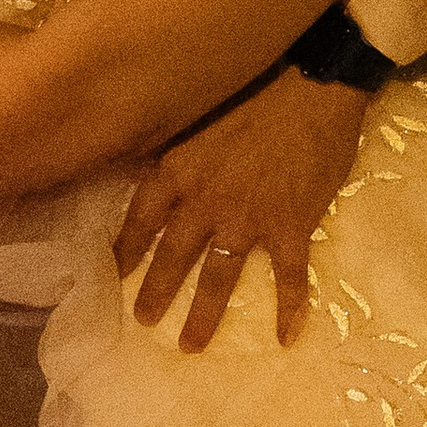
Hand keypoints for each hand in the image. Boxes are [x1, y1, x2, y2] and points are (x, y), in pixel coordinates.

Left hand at [113, 68, 368, 349]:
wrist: (313, 81)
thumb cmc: (255, 87)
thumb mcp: (196, 111)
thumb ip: (173, 146)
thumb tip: (146, 164)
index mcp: (177, 171)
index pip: (139, 219)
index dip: (125, 249)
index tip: (113, 272)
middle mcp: (204, 202)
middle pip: (172, 257)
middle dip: (155, 292)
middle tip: (142, 320)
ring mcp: (247, 219)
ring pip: (218, 277)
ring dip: (203, 314)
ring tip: (190, 344)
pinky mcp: (290, 227)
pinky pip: (289, 277)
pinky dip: (289, 309)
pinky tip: (286, 336)